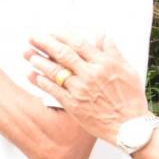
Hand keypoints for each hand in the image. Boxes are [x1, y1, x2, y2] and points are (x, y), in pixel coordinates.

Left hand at [26, 33, 148, 142]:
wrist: (129, 126)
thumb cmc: (131, 98)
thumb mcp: (127, 70)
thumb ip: (112, 51)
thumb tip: (101, 35)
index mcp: (104, 63)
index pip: (78, 44)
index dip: (62, 36)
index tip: (51, 31)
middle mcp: (90, 74)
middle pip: (63, 54)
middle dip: (45, 43)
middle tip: (32, 36)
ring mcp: (80, 90)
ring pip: (55, 71)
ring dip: (39, 61)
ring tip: (27, 54)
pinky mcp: (74, 105)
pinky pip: (54, 90)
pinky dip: (41, 81)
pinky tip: (32, 75)